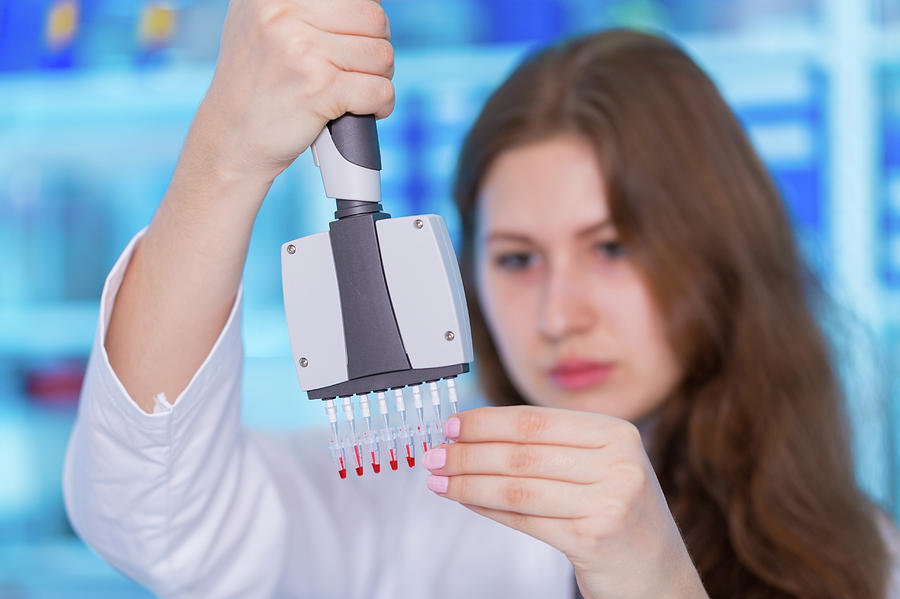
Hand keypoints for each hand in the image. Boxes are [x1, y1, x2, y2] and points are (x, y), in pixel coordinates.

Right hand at [193, 0, 395, 184]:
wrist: (232, 137)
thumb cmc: (255, 84)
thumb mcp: (260, 25)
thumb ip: (299, 6)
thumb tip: (361, 1)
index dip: (363, 20)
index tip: (354, 39)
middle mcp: (285, 15)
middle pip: (374, 19)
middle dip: (376, 48)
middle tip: (358, 69)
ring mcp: (303, 52)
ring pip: (382, 55)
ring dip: (380, 78)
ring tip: (356, 89)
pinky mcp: (320, 89)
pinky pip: (380, 90)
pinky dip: (381, 105)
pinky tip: (364, 109)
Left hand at [422, 406, 707, 598]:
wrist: (660, 576)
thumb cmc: (621, 519)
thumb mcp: (600, 469)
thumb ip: (552, 448)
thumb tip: (476, 434)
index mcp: (617, 433)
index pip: (536, 419)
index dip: (487, 421)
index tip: (452, 424)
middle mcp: (619, 462)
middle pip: (523, 452)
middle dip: (468, 452)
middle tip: (434, 453)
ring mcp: (609, 500)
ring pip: (518, 486)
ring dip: (468, 481)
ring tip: (438, 479)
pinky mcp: (594, 537)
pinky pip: (525, 518)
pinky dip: (487, 507)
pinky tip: (465, 500)